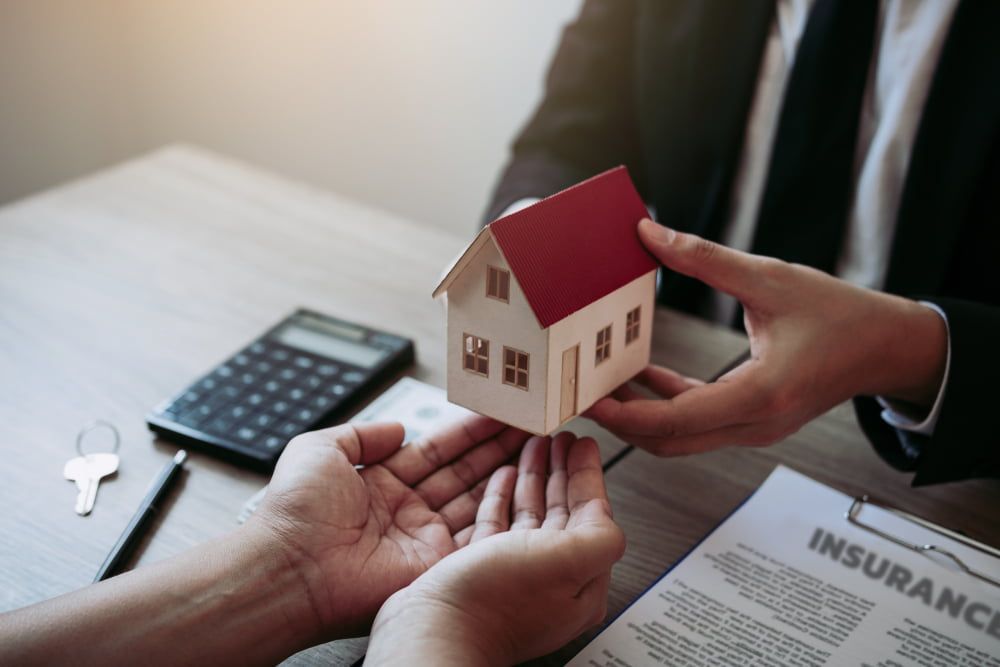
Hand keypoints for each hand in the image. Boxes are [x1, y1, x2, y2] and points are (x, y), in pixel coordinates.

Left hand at [248, 416, 531, 638]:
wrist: (290, 565)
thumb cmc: (296, 510)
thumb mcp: (321, 449)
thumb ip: (363, 433)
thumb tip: (398, 427)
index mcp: (380, 482)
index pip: (437, 450)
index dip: (467, 431)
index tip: (496, 412)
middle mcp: (406, 510)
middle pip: (463, 472)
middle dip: (497, 448)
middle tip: (529, 425)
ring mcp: (423, 538)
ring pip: (476, 499)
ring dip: (507, 473)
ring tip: (537, 446)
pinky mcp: (435, 564)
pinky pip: (476, 533)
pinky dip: (501, 509)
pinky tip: (524, 482)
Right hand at [367, 433, 624, 665]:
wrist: (437, 627)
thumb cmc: (498, 600)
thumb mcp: (569, 562)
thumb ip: (601, 535)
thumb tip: (605, 513)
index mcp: (580, 583)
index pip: (593, 517)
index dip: (589, 476)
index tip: (585, 444)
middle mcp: (550, 580)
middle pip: (562, 512)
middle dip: (562, 470)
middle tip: (561, 437)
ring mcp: (514, 576)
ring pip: (530, 514)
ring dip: (533, 476)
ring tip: (533, 444)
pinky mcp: (479, 570)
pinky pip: (497, 525)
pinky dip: (502, 495)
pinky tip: (503, 474)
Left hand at [585, 218, 947, 455]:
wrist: (887, 346)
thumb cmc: (839, 314)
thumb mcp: (768, 278)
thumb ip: (704, 258)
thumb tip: (649, 232)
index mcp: (760, 395)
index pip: (676, 421)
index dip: (626, 414)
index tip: (588, 398)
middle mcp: (755, 424)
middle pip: (670, 442)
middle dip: (622, 422)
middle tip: (580, 395)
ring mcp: (754, 430)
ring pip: (682, 439)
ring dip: (641, 416)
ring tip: (602, 383)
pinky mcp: (753, 422)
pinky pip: (698, 424)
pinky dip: (666, 406)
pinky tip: (642, 375)